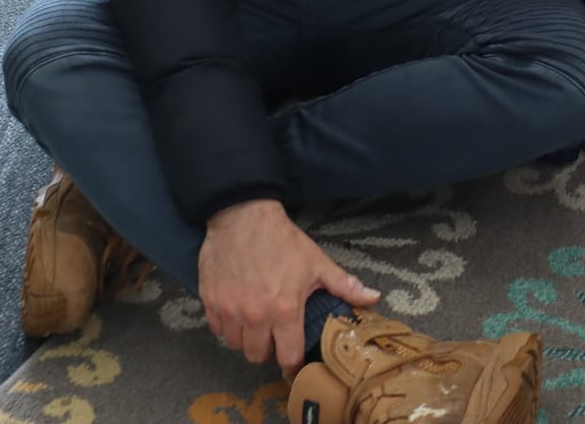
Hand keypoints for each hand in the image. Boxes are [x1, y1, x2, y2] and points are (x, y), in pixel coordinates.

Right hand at [198, 199, 380, 378]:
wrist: (243, 216)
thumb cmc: (283, 240)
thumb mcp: (317, 262)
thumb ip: (344, 286)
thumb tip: (374, 298)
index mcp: (285, 311)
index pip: (288, 357)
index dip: (292, 366)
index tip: (294, 368)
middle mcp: (255, 316)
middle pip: (257, 356)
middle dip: (267, 351)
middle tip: (274, 337)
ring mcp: (229, 311)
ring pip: (235, 345)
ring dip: (246, 339)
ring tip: (256, 325)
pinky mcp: (210, 302)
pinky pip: (217, 330)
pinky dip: (226, 327)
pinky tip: (237, 313)